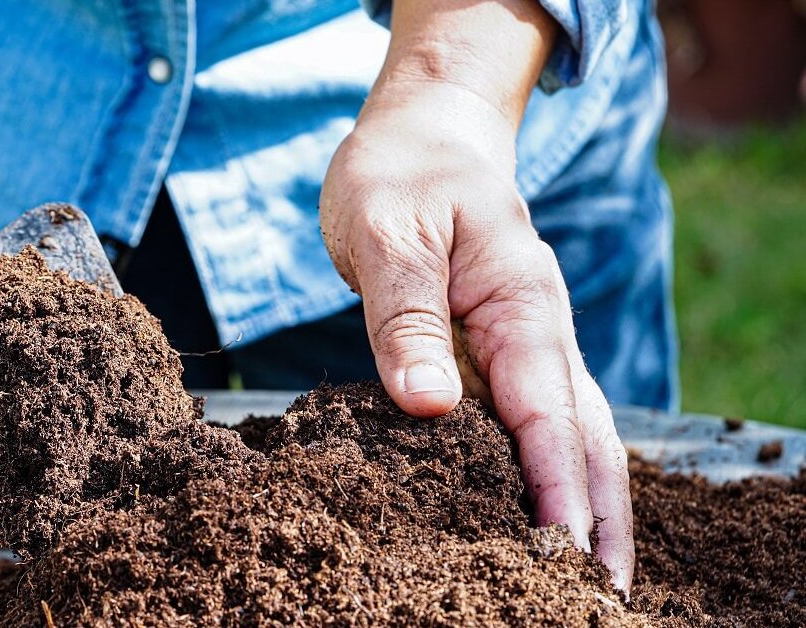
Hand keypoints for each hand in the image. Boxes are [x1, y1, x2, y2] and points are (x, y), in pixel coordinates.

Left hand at [320, 83, 633, 591]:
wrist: (423, 136)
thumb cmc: (402, 176)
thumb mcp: (389, 235)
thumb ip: (405, 319)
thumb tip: (427, 408)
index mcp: (519, 302)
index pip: (545, 410)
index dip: (555, 487)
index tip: (563, 554)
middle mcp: (538, 330)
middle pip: (584, 436)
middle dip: (597, 517)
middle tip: (599, 596)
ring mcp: (526, 344)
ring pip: (573, 434)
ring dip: (587, 505)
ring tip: (591, 580)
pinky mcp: (501, 352)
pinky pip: (535, 421)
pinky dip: (551, 474)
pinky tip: (543, 518)